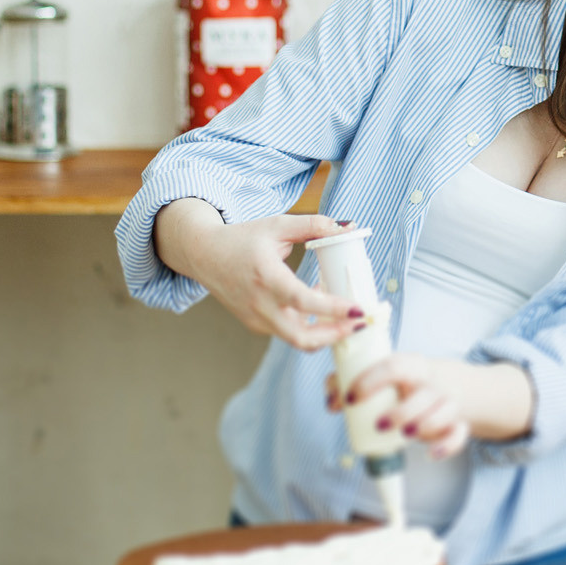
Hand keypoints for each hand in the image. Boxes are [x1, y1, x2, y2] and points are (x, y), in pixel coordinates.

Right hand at [154, 200, 359, 350]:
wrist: (204, 255)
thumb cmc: (243, 239)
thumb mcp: (278, 225)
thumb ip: (315, 225)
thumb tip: (350, 227)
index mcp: (265, 277)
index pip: (301, 301)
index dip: (331, 309)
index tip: (357, 310)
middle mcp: (259, 304)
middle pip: (301, 337)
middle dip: (335, 335)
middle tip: (361, 323)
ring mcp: (256, 319)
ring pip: (297, 339)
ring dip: (326, 330)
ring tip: (345, 310)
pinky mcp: (256, 325)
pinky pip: (289, 332)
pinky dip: (310, 325)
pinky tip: (320, 304)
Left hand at [326, 355, 470, 458]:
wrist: (448, 384)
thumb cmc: (405, 383)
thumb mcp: (382, 376)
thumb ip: (350, 382)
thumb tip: (331, 401)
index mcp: (411, 365)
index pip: (393, 367)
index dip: (370, 381)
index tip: (351, 398)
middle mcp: (431, 382)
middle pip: (424, 392)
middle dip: (402, 411)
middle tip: (379, 425)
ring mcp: (447, 402)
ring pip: (444, 411)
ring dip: (425, 425)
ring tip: (405, 435)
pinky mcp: (456, 422)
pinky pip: (459, 433)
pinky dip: (448, 445)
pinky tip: (431, 455)